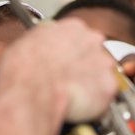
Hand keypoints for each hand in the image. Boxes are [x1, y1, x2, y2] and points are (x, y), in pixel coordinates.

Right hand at [0, 18, 117, 123]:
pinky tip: (78, 106)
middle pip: (96, 55)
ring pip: (103, 76)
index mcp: (74, 28)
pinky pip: (105, 96)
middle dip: (86, 69)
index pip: (81, 39)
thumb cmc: (24, 69)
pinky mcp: (109, 86)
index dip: (73, 55)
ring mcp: (104, 64)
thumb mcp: (28, 41)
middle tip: (71, 82)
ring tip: (72, 96)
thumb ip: (46, 40)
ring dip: (91, 86)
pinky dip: (95, 104)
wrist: (32, 90)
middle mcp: (94, 41)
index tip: (67, 65)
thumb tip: (44, 46)